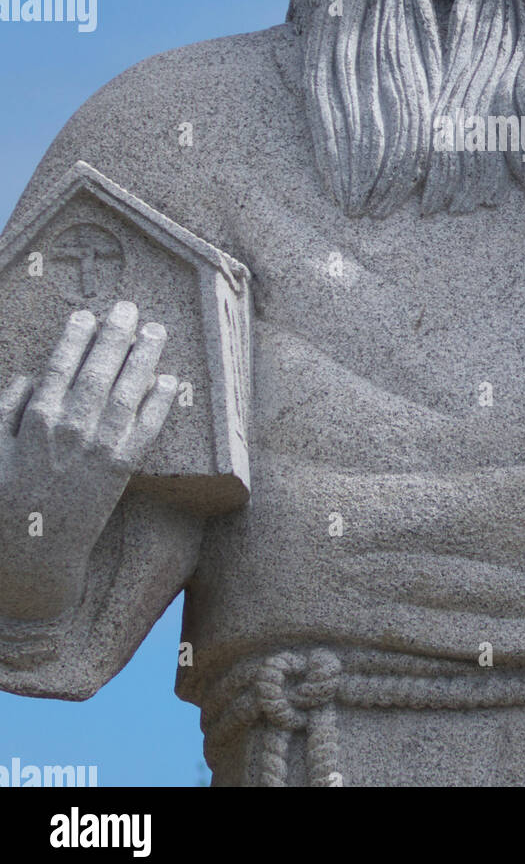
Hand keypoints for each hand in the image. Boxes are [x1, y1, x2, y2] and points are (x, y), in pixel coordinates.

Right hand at [0, 301, 176, 620]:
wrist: (33, 555)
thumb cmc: (6, 501)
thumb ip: (8, 410)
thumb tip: (30, 375)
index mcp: (35, 421)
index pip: (59, 367)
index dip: (75, 338)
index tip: (87, 315)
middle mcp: (70, 429)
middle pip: (98, 370)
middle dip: (115, 335)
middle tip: (128, 308)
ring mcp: (98, 448)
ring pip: (127, 392)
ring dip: (143, 357)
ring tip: (155, 330)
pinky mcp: (121, 470)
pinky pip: (145, 429)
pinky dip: (159, 402)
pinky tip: (168, 379)